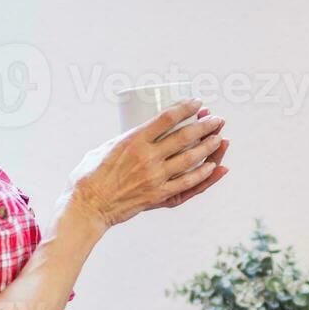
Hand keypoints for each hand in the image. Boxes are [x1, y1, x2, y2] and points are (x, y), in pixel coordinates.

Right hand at [63, 101, 229, 228]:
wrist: (88, 206)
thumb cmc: (91, 174)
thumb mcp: (107, 146)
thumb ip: (128, 138)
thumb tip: (144, 129)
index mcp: (133, 140)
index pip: (167, 118)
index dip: (186, 108)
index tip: (198, 103)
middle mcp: (147, 157)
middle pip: (185, 137)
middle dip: (205, 126)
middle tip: (217, 119)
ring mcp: (155, 177)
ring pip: (190, 159)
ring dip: (209, 147)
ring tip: (220, 139)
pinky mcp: (158, 195)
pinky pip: (187, 183)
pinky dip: (203, 174)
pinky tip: (213, 166)